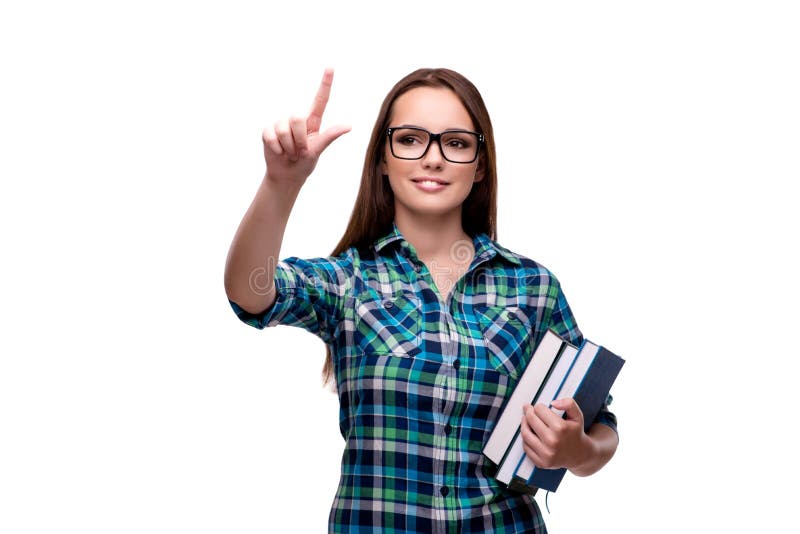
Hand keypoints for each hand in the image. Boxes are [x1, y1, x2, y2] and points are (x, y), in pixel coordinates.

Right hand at [261, 68, 350, 186]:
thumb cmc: (305, 162)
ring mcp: (281, 124)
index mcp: (312, 122)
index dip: (325, 83)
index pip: (320, 100)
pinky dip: (276, 148)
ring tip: (289, 153)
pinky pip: (271, 136)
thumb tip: (349, 126)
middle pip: (297, 117)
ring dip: (289, 147)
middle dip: (300, 140)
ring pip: (284, 129)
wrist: (287, 175)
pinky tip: (278, 152)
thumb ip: (330, 135)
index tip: (331, 67)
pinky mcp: (268, 132)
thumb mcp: (319, 150)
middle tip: (300, 151)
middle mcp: (296, 120)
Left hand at [520, 398, 594, 470]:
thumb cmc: (575, 433)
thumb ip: (569, 404)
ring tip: (526, 419)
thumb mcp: (577, 416)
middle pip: (530, 419)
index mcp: (561, 428)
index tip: (540, 408)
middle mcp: (552, 441)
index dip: (539, 407)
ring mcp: (546, 454)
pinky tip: (530, 433)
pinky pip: (526, 447)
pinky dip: (525, 439)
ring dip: (524, 424)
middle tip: (528, 409)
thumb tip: (553, 402)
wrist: (580, 455)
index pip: (539, 409)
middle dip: (528, 412)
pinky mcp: (541, 463)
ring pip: (525, 433)